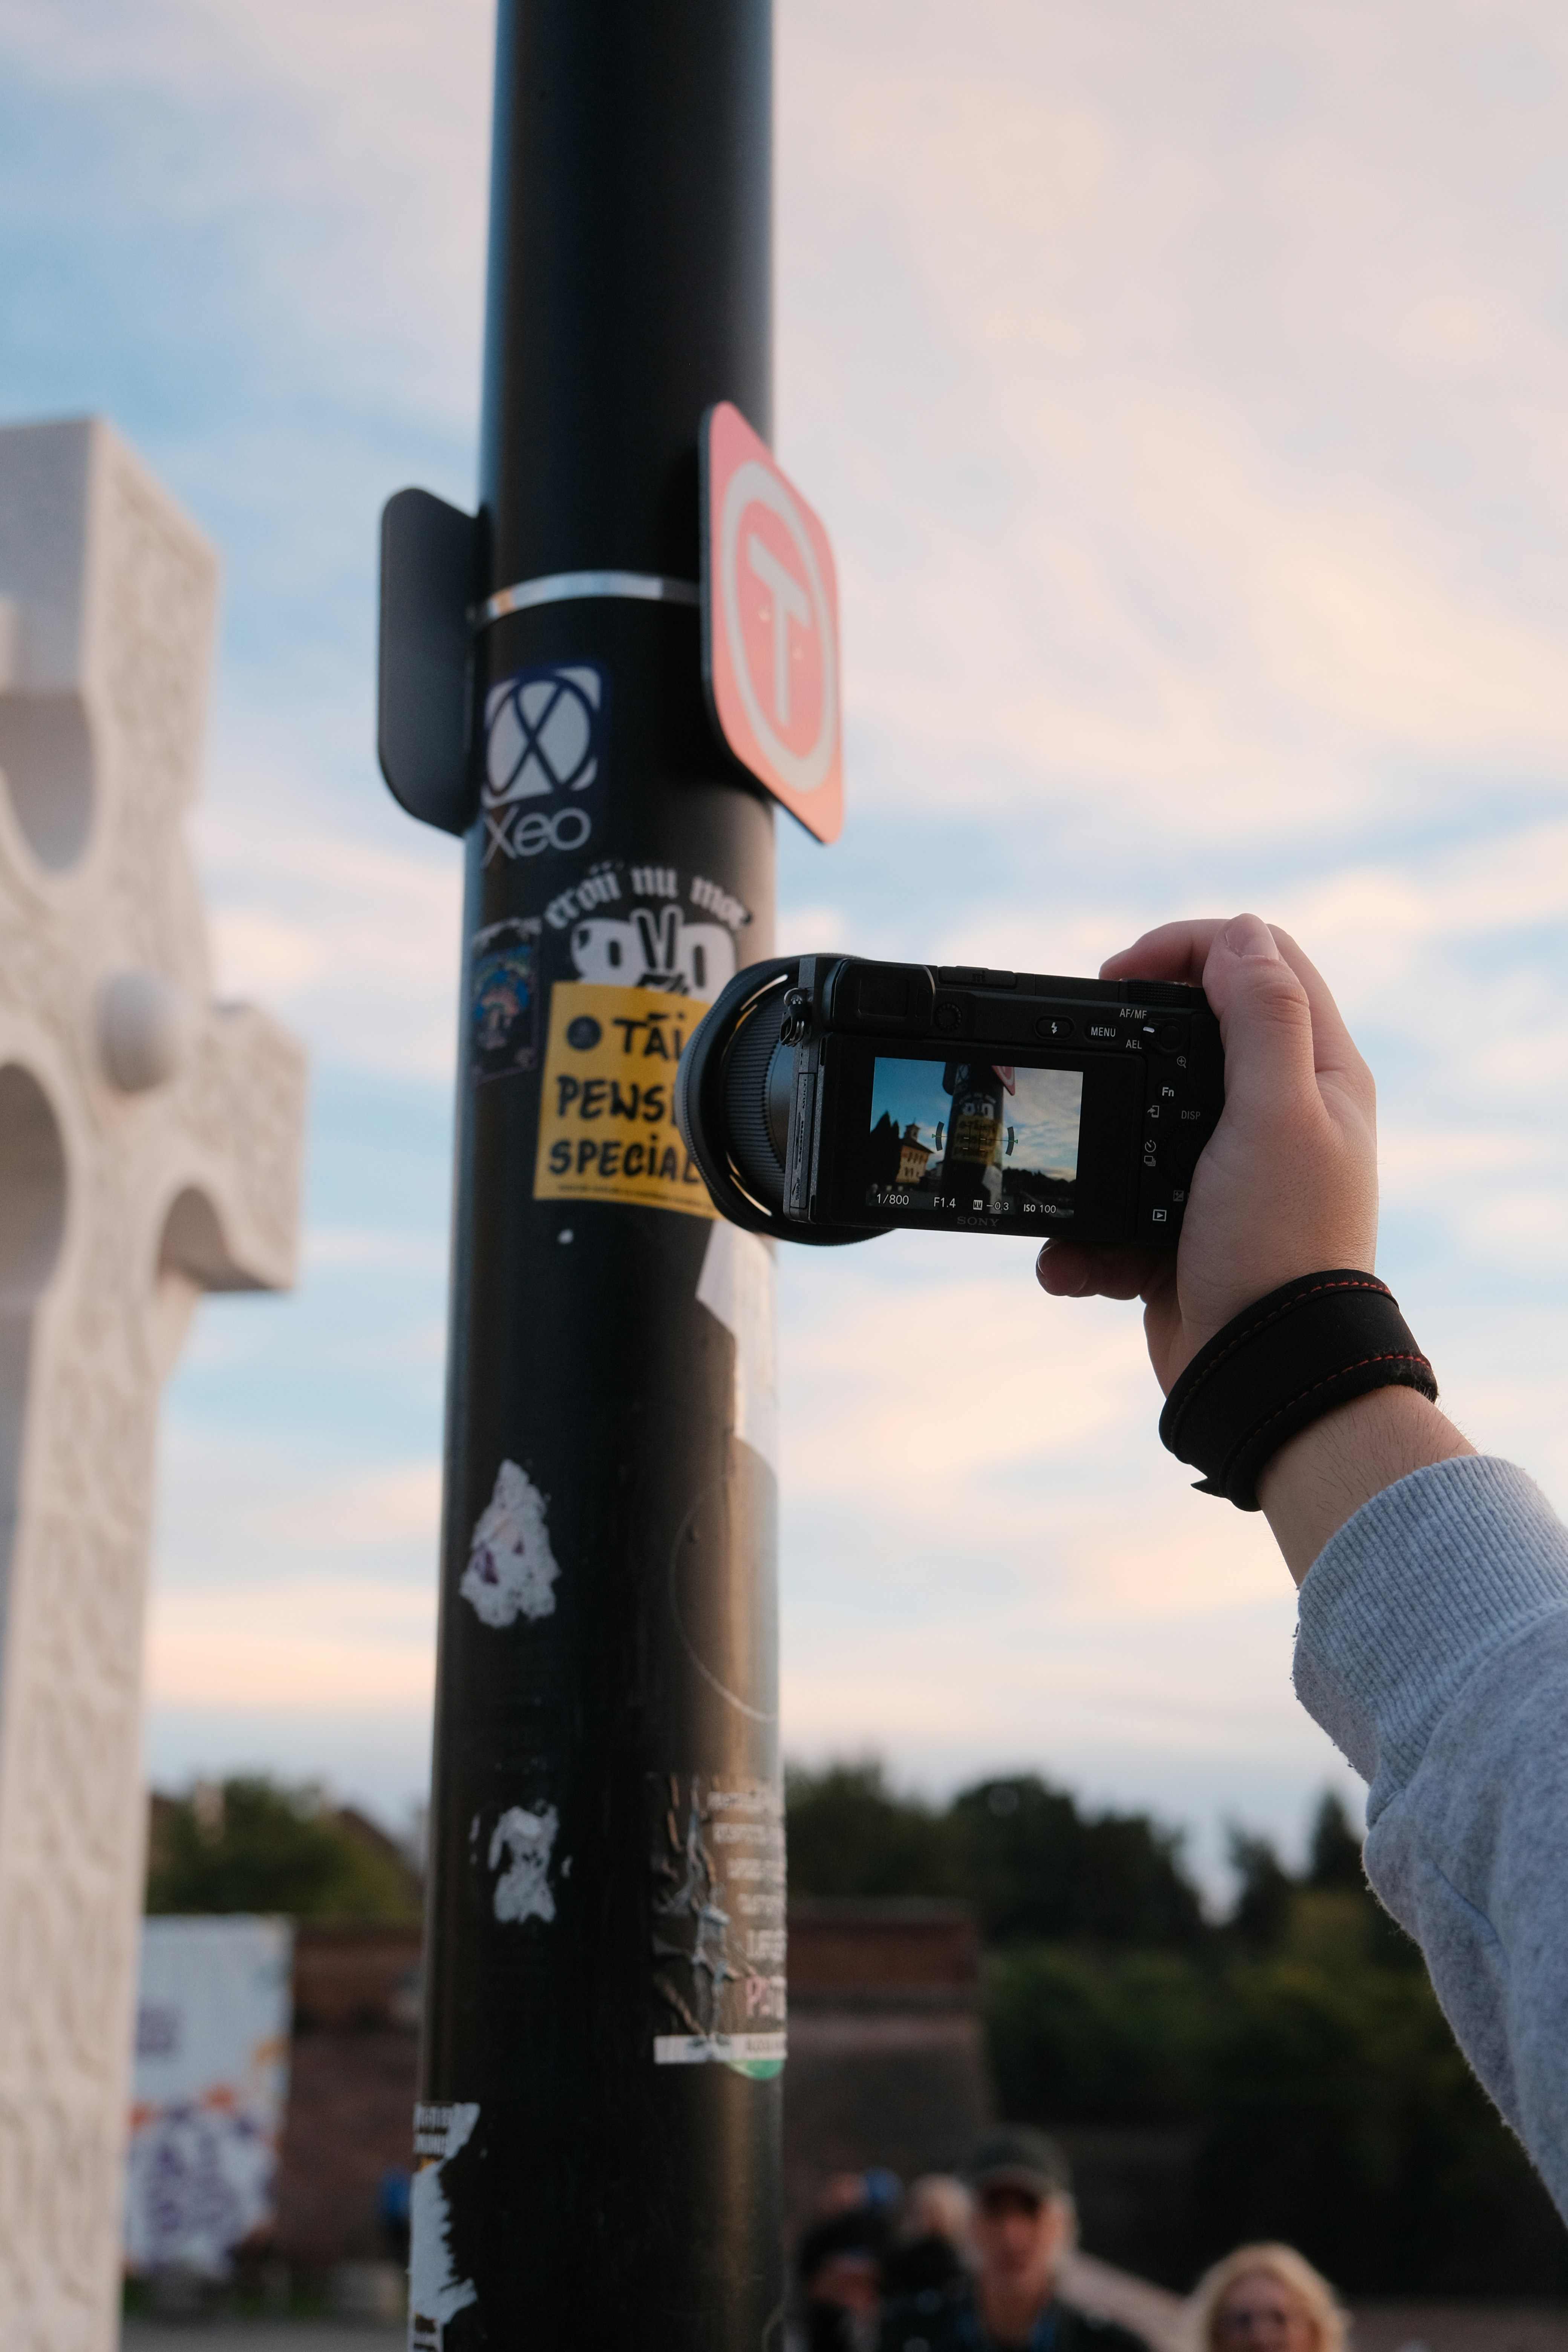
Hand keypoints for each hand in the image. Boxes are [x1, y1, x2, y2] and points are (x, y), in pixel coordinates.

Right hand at [1035, 913, 1378, 1394]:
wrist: (1258, 1374)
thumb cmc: (1279, 1244)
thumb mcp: (1278, 1115)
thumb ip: (1263, 1018)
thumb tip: (1242, 934)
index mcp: (1317, 1075)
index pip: (1260, 960)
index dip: (1188, 947)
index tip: (1119, 973)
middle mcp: (1277, 1115)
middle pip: (1189, 1031)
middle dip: (1122, 1043)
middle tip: (1082, 1055)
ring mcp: (1226, 1173)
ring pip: (1136, 1123)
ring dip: (1093, 1158)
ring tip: (1074, 1190)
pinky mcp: (1181, 1227)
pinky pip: (1115, 1208)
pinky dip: (1087, 1238)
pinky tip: (1083, 1263)